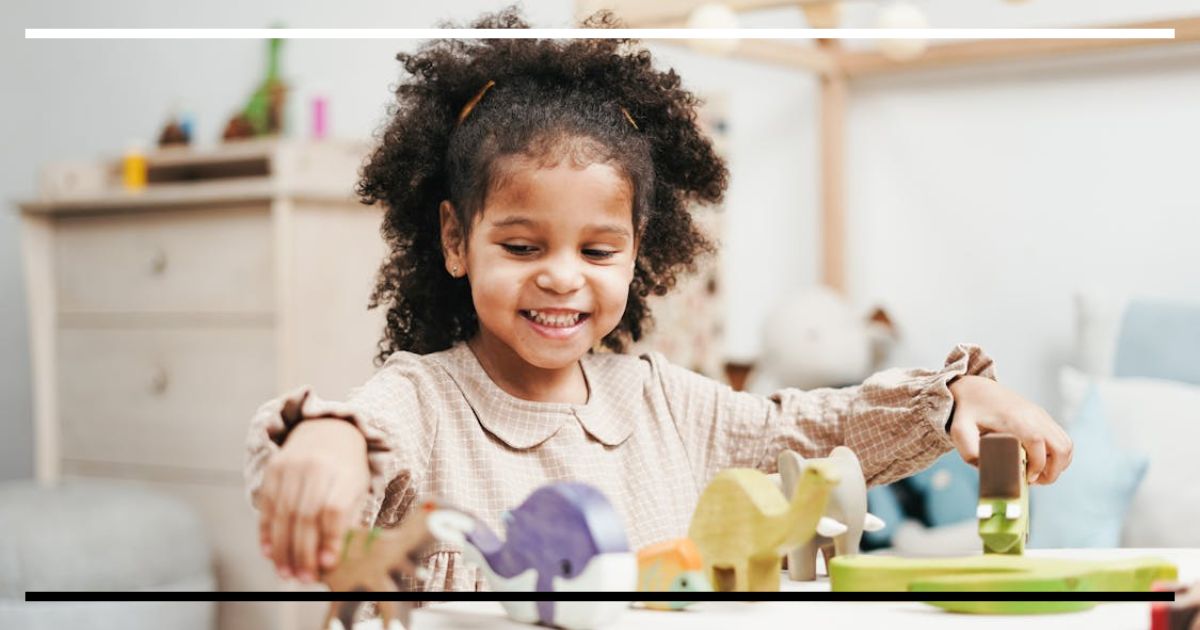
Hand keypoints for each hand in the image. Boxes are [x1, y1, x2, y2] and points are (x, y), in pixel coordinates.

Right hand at [257, 419, 369, 582]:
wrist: (328, 429)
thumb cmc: (347, 468)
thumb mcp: (358, 488)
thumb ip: (348, 520)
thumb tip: (333, 560)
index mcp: (344, 472)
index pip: (334, 509)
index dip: (329, 539)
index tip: (327, 565)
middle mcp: (316, 467)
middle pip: (305, 516)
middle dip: (302, 552)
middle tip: (302, 578)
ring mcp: (291, 466)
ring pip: (282, 514)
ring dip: (282, 549)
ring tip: (286, 573)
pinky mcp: (272, 469)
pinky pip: (266, 506)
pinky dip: (266, 533)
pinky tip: (270, 553)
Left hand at [948, 375, 1072, 484]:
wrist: (974, 388)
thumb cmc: (967, 411)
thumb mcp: (959, 430)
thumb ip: (969, 451)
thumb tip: (986, 469)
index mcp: (1015, 419)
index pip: (1038, 442)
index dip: (1037, 465)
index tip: (1026, 479)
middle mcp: (1033, 415)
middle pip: (1061, 446)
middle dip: (1053, 471)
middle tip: (1034, 481)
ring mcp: (1040, 415)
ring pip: (1066, 443)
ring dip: (1058, 464)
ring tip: (1037, 474)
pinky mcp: (1042, 417)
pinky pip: (1061, 438)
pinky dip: (1057, 454)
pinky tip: (1039, 462)